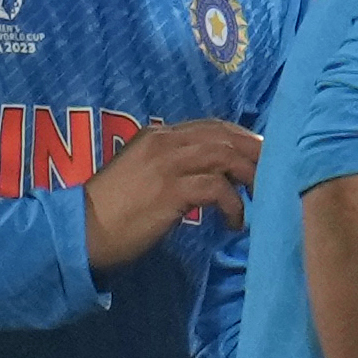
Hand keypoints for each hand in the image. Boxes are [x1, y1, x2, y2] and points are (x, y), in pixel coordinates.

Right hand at [83, 118, 260, 271]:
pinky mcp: (170, 190)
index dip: (242, 138)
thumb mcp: (140, 176)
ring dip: (249, 177)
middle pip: (224, 136)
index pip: (211, 126)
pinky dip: (233, 205)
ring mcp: (167, 164)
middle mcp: (164, 142)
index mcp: (157, 135)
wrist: (81, 230)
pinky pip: (217, 189)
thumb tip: (208, 177)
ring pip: (224, 156)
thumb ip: (170, 168)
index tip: (261, 156)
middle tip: (275, 175)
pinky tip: (234, 223)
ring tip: (260, 198)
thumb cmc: (110, 211)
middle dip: (255, 154)